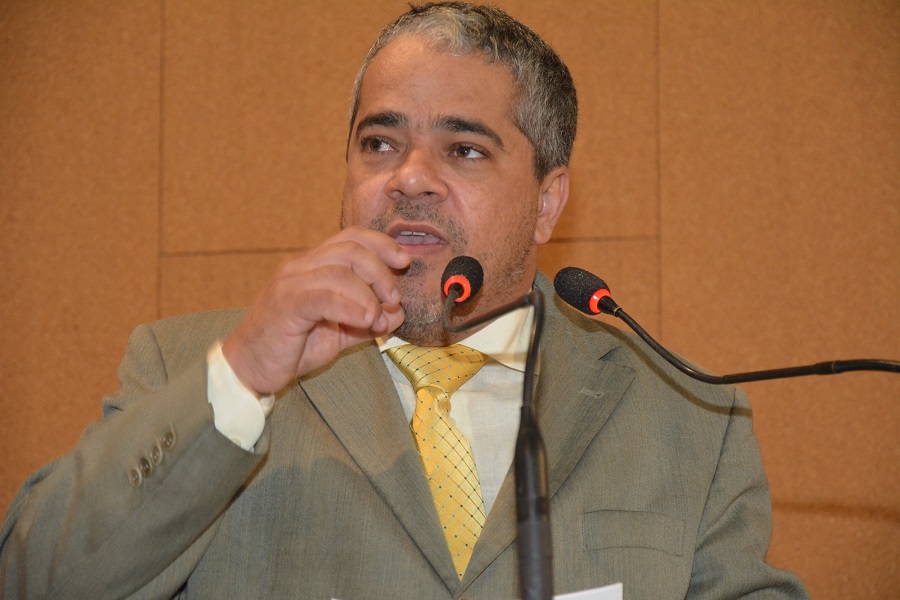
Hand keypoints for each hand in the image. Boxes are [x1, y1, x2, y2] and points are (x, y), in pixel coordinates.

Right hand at [222, 226, 409, 394]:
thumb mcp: (339, 332)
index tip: (403, 262)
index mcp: (312, 266)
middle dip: (381, 272)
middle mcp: (300, 267)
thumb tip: (398, 312)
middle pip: (350, 249)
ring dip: (369, 295)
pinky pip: (324, 296)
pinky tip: (365, 321)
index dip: (381, 245)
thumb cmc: (292, 348)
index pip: (351, 237)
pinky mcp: (285, 306)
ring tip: (377, 319)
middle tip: (394, 299)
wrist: (249, 369)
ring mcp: (290, 284)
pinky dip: (352, 307)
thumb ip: (367, 320)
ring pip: (340, 271)